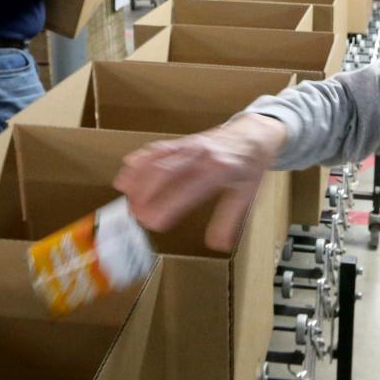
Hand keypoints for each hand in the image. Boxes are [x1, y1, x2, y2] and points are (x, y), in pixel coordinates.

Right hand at [113, 114, 287, 250]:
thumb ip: (229, 220)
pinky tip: (127, 173)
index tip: (154, 223)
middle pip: (167, 171)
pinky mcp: (181, 141)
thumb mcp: (247, 195)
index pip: (190, 189)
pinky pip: (157, 148)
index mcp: (219, 170)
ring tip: (126, 197)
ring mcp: (189, 146)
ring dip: (139, 177)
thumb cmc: (249, 166)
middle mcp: (201, 155)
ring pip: (158, 158)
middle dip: (147, 192)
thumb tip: (219, 246)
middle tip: (135, 214)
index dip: (169, 206)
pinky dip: (140, 159)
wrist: (254, 134)